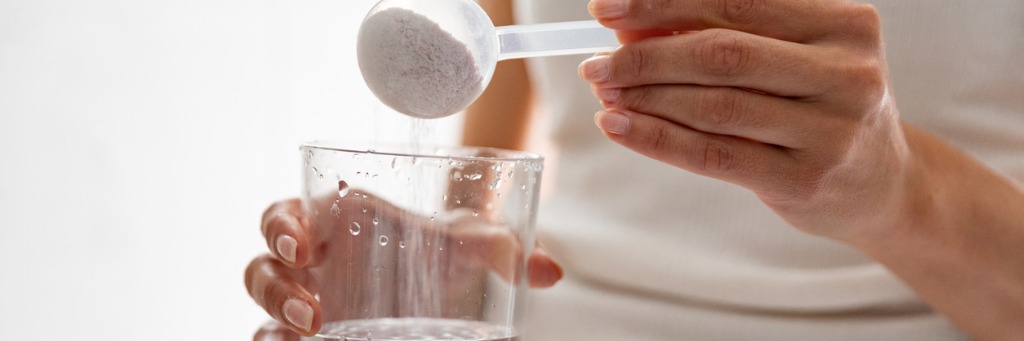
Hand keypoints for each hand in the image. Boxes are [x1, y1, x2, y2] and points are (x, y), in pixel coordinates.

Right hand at [245, 195, 562, 338]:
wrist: (441, 290)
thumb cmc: (441, 253)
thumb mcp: (465, 246)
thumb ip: (498, 247)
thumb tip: (550, 271)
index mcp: (334, 222)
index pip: (285, 214)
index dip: (280, 226)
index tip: (300, 245)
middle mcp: (312, 264)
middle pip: (263, 265)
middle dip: (275, 284)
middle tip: (309, 309)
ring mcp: (307, 304)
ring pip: (262, 309)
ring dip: (274, 320)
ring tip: (310, 332)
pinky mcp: (309, 337)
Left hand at [582, 0, 906, 240]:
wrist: (880, 185)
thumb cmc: (819, 106)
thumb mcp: (786, 57)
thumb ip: (720, 35)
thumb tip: (628, 27)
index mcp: (845, 24)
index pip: (737, 1)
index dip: (663, 2)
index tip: (606, 7)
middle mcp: (847, 74)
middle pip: (722, 55)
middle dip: (645, 57)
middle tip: (596, 63)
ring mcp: (831, 132)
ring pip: (714, 107)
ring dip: (645, 99)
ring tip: (604, 93)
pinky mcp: (805, 181)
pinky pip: (714, 155)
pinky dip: (657, 139)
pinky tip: (619, 126)